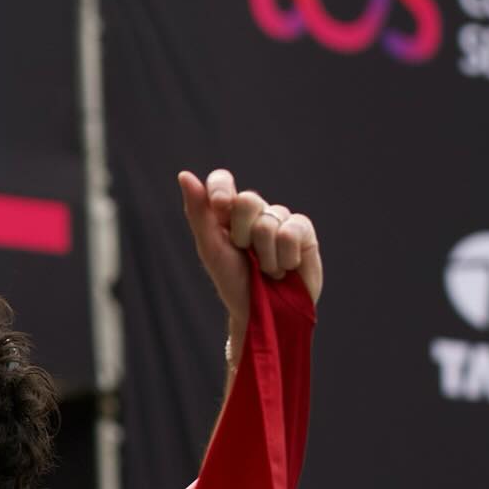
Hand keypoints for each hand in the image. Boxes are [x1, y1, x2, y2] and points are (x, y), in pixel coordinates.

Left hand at [178, 168, 322, 333]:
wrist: (262, 313)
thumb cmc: (233, 282)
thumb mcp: (211, 249)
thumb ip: (199, 213)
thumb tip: (185, 175)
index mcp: (227, 213)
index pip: (222, 180)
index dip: (222, 188)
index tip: (221, 204)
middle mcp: (254, 211)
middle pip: (247, 200)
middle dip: (242, 234)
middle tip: (246, 255)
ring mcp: (279, 218)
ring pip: (269, 221)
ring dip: (264, 255)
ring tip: (266, 270)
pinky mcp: (303, 231)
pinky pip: (291, 231)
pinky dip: (284, 256)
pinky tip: (285, 268)